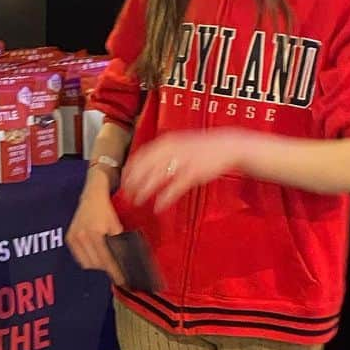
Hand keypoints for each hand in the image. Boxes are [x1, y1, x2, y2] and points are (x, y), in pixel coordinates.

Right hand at [66, 183, 124, 283]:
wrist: (91, 197)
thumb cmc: (105, 209)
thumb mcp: (116, 225)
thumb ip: (118, 242)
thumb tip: (122, 260)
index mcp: (96, 232)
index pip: (106, 259)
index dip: (114, 271)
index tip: (121, 279)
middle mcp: (83, 236)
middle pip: (96, 263)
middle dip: (106, 269)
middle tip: (115, 271)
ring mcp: (74, 237)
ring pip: (86, 263)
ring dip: (96, 265)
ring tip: (105, 262)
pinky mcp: (69, 238)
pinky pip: (79, 257)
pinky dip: (87, 260)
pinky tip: (95, 256)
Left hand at [122, 130, 250, 211]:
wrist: (226, 146)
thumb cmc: (200, 148)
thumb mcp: (177, 144)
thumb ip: (161, 153)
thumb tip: (143, 165)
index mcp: (166, 143)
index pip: (140, 156)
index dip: (130, 170)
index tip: (123, 180)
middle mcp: (172, 150)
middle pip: (145, 168)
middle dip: (133, 182)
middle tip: (126, 194)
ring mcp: (183, 161)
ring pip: (157, 178)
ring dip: (145, 191)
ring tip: (137, 201)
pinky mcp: (194, 173)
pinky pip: (175, 187)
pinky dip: (165, 198)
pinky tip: (158, 206)